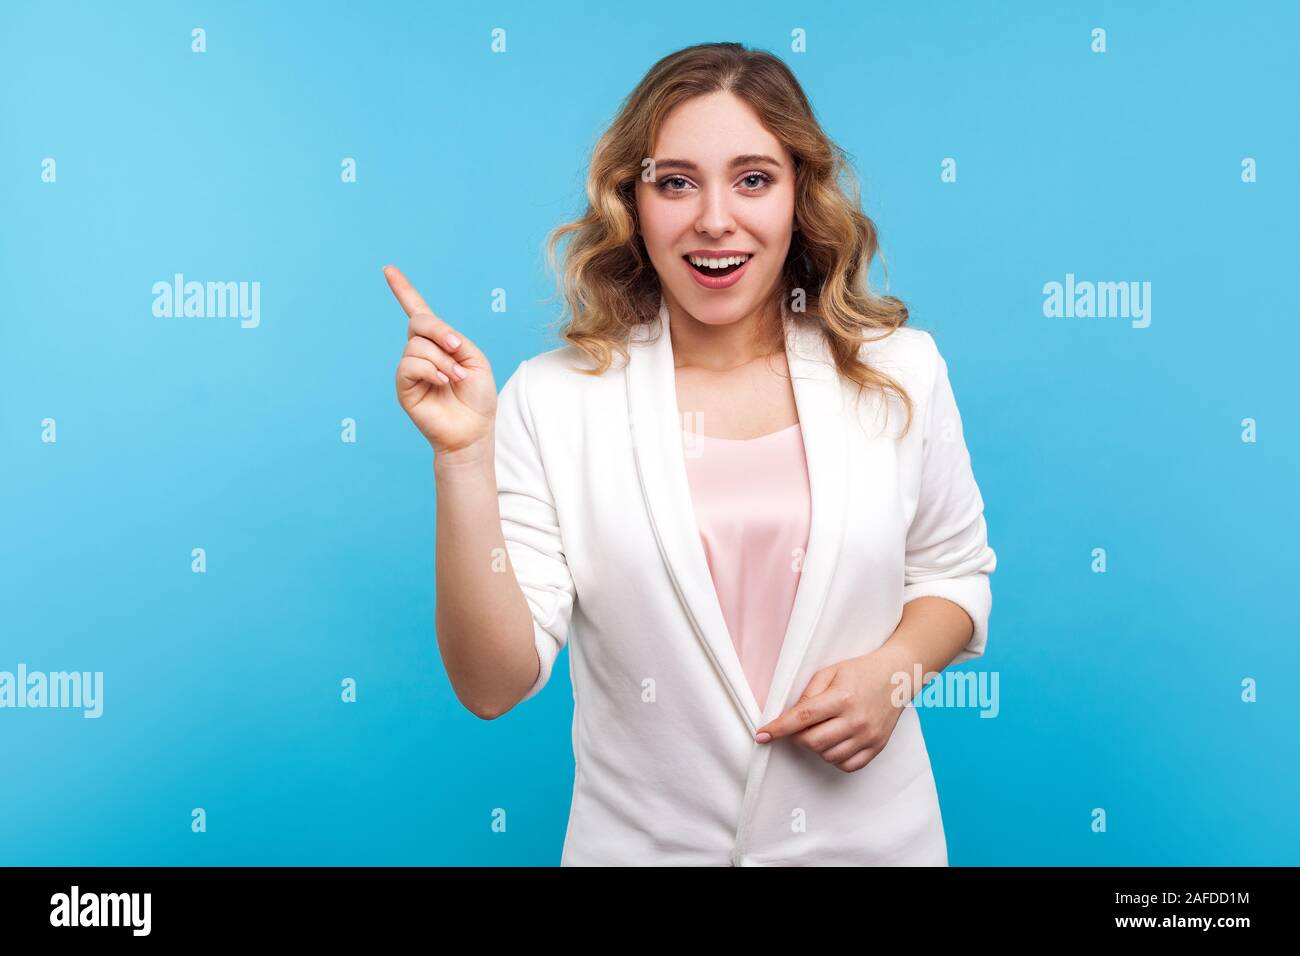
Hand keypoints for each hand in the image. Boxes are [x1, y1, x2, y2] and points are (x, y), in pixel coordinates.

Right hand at [385, 265, 496, 455]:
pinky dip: (430, 369)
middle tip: (458, 349)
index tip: (388, 269)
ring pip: (417, 346)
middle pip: (419, 322)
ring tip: (455, 378)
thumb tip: (428, 340)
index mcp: (439, 342)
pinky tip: (443, 381)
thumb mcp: (475, 359)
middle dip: (440, 331)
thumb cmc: (478, 397)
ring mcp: (411, 369)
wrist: (474, 430)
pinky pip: (409, 365)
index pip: (418, 311)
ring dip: (442, 360)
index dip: (403, 290)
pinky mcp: (404, 386)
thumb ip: (453, 340)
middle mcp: (421, 352)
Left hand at [754, 649, 907, 772]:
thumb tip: (790, 717)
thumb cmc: (859, 672)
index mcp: (842, 698)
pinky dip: (834, 758)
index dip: (779, 728)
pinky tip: (834, 742)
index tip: (762, 735)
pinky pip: (847, 765)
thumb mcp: (830, 672)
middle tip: (799, 727)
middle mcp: (856, 720)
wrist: (896, 677)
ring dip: (816, 747)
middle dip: (798, 737)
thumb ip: (809, 694)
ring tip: (821, 730)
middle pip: (813, 742)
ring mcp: (868, 736)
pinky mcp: (876, 747)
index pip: (802, 718)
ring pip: (827, 756)